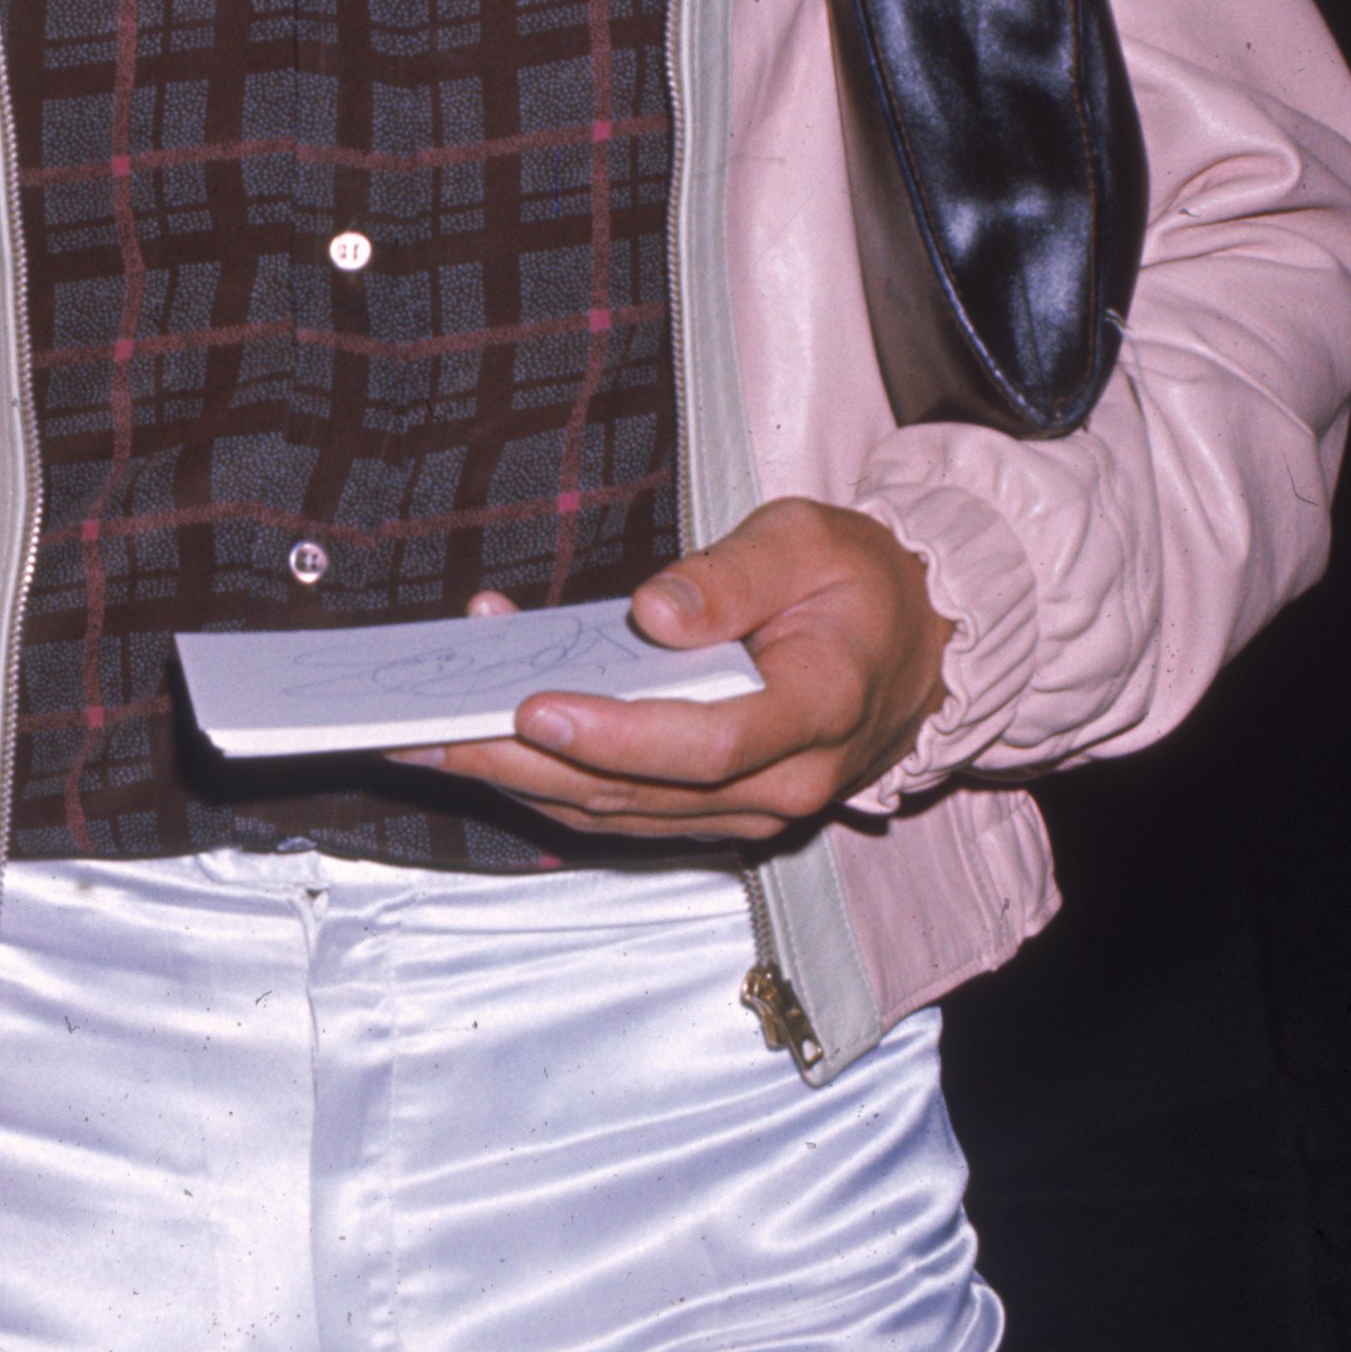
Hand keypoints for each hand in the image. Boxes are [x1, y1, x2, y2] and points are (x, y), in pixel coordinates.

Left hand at [390, 500, 953, 844]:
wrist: (918, 645)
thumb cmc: (857, 580)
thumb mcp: (807, 539)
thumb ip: (733, 574)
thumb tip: (654, 613)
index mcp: (817, 707)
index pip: (707, 743)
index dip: (615, 734)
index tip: (534, 708)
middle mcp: (784, 781)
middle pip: (642, 792)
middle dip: (528, 765)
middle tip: (434, 734)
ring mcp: (751, 808)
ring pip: (621, 812)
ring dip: (523, 781)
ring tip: (432, 740)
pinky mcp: (718, 808)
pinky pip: (626, 807)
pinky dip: (554, 779)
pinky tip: (488, 735)